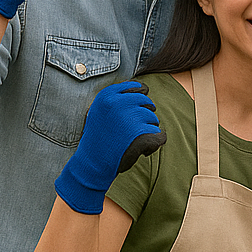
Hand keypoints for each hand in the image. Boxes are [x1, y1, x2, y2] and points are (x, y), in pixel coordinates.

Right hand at [54, 82, 166, 214]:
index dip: (139, 102)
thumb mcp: (101, 110)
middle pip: (148, 104)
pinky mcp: (141, 136)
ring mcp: (130, 119)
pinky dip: (154, 144)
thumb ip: (119, 97)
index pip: (139, 88)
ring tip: (128, 141)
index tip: (130, 115)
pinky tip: (139, 150)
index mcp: (107, 95)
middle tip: (127, 132)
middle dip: (144, 117)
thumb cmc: (100, 137)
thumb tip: (145, 87)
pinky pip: (160, 136)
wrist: (91, 165)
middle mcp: (119, 103)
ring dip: (146, 131)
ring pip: (154, 120)